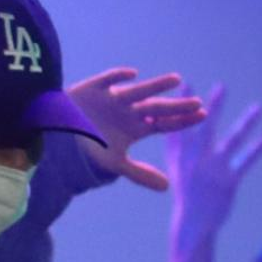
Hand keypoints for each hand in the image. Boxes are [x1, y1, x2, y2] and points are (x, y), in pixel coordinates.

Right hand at [67, 68, 205, 190]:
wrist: (58, 138)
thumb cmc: (88, 149)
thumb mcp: (115, 164)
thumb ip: (140, 174)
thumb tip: (168, 187)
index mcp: (136, 127)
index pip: (164, 123)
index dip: (182, 120)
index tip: (202, 115)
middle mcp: (128, 111)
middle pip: (156, 107)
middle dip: (175, 105)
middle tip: (196, 102)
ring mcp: (113, 99)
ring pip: (138, 92)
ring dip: (156, 86)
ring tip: (176, 80)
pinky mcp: (94, 89)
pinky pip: (108, 80)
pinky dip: (118, 77)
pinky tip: (132, 75)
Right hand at [165, 83, 261, 242]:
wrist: (193, 222)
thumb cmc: (186, 192)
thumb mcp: (176, 168)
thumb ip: (175, 146)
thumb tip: (172, 126)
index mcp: (182, 155)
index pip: (181, 124)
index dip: (183, 103)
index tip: (186, 82)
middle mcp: (196, 159)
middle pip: (206, 127)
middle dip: (214, 106)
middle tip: (221, 86)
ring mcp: (213, 169)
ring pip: (232, 140)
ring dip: (246, 123)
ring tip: (259, 107)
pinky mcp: (228, 181)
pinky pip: (244, 162)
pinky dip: (255, 151)